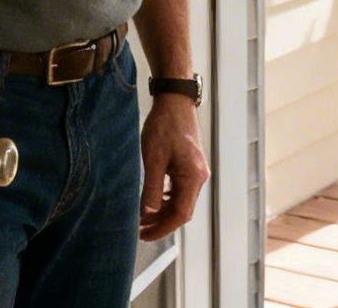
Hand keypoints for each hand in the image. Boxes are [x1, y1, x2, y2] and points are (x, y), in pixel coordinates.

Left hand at [138, 95, 208, 239]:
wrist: (175, 101)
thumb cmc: (165, 126)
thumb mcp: (153, 160)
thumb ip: (151, 189)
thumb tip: (147, 215)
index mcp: (193, 178)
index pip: (180, 215)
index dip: (162, 228)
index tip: (144, 235)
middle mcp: (198, 177)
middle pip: (182, 211)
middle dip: (161, 223)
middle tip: (139, 230)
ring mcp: (196, 172)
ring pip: (180, 201)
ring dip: (162, 212)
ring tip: (142, 217)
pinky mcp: (190, 166)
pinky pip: (179, 190)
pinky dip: (166, 199)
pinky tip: (152, 200)